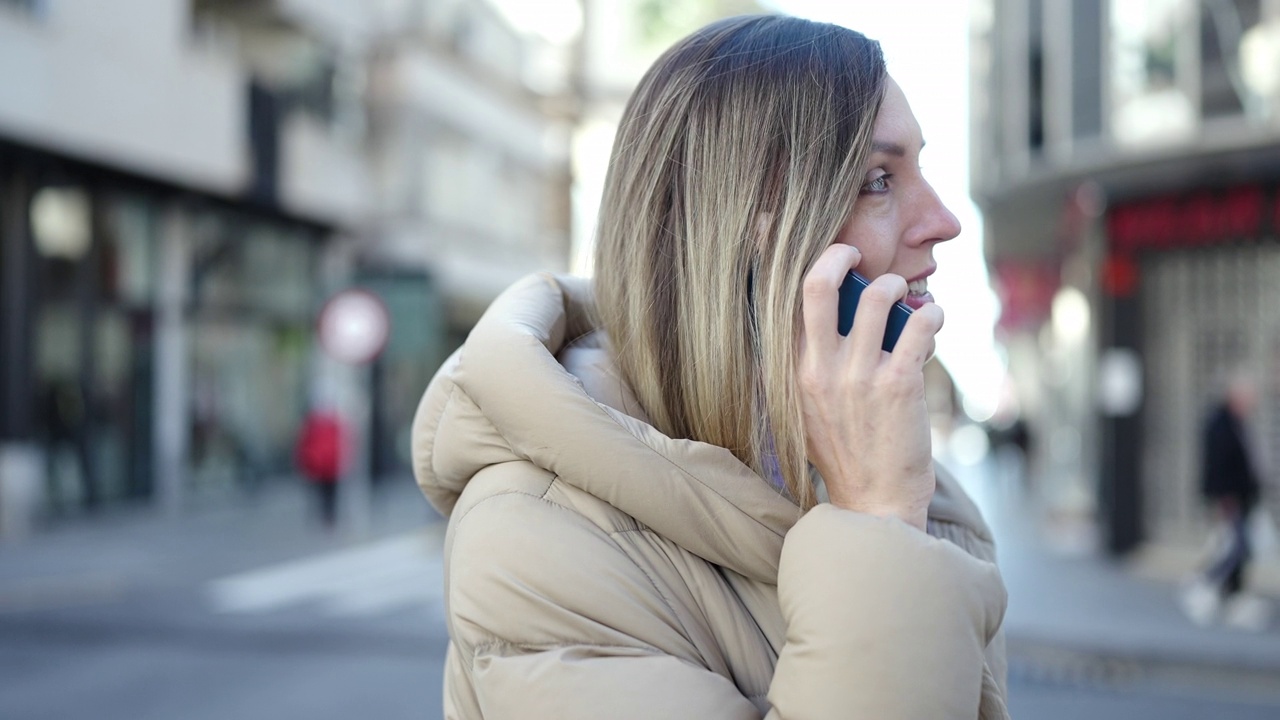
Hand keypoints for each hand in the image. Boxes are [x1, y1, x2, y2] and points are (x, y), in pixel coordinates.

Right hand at [797, 244, 942, 529]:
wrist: (874, 504)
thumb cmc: (845, 456)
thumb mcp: (807, 412)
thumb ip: (808, 369)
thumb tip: (829, 318)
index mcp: (795, 373)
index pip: (791, 303)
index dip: (810, 268)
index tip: (830, 258)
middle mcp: (821, 369)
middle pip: (819, 285)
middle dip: (840, 256)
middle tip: (856, 254)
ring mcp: (859, 376)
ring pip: (879, 296)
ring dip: (898, 285)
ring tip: (908, 296)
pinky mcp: (899, 384)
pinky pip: (919, 325)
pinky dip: (932, 314)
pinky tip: (934, 320)